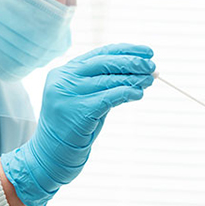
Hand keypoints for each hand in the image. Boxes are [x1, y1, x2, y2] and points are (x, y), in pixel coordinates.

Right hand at [1, 43, 154, 205]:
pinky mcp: (76, 111)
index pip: (100, 53)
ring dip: (133, 79)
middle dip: (132, 62)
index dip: (126, 50)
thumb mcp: (87, 98)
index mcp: (64, 71)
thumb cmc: (75, 126)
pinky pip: (108, 97)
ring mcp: (67, 94)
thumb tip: (141, 73)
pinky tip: (138, 93)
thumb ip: (106, 84)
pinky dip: (126, 93)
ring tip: (150, 80)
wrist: (51, 155)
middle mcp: (63, 79)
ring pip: (108, 80)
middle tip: (153, 65)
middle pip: (104, 63)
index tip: (148, 51)